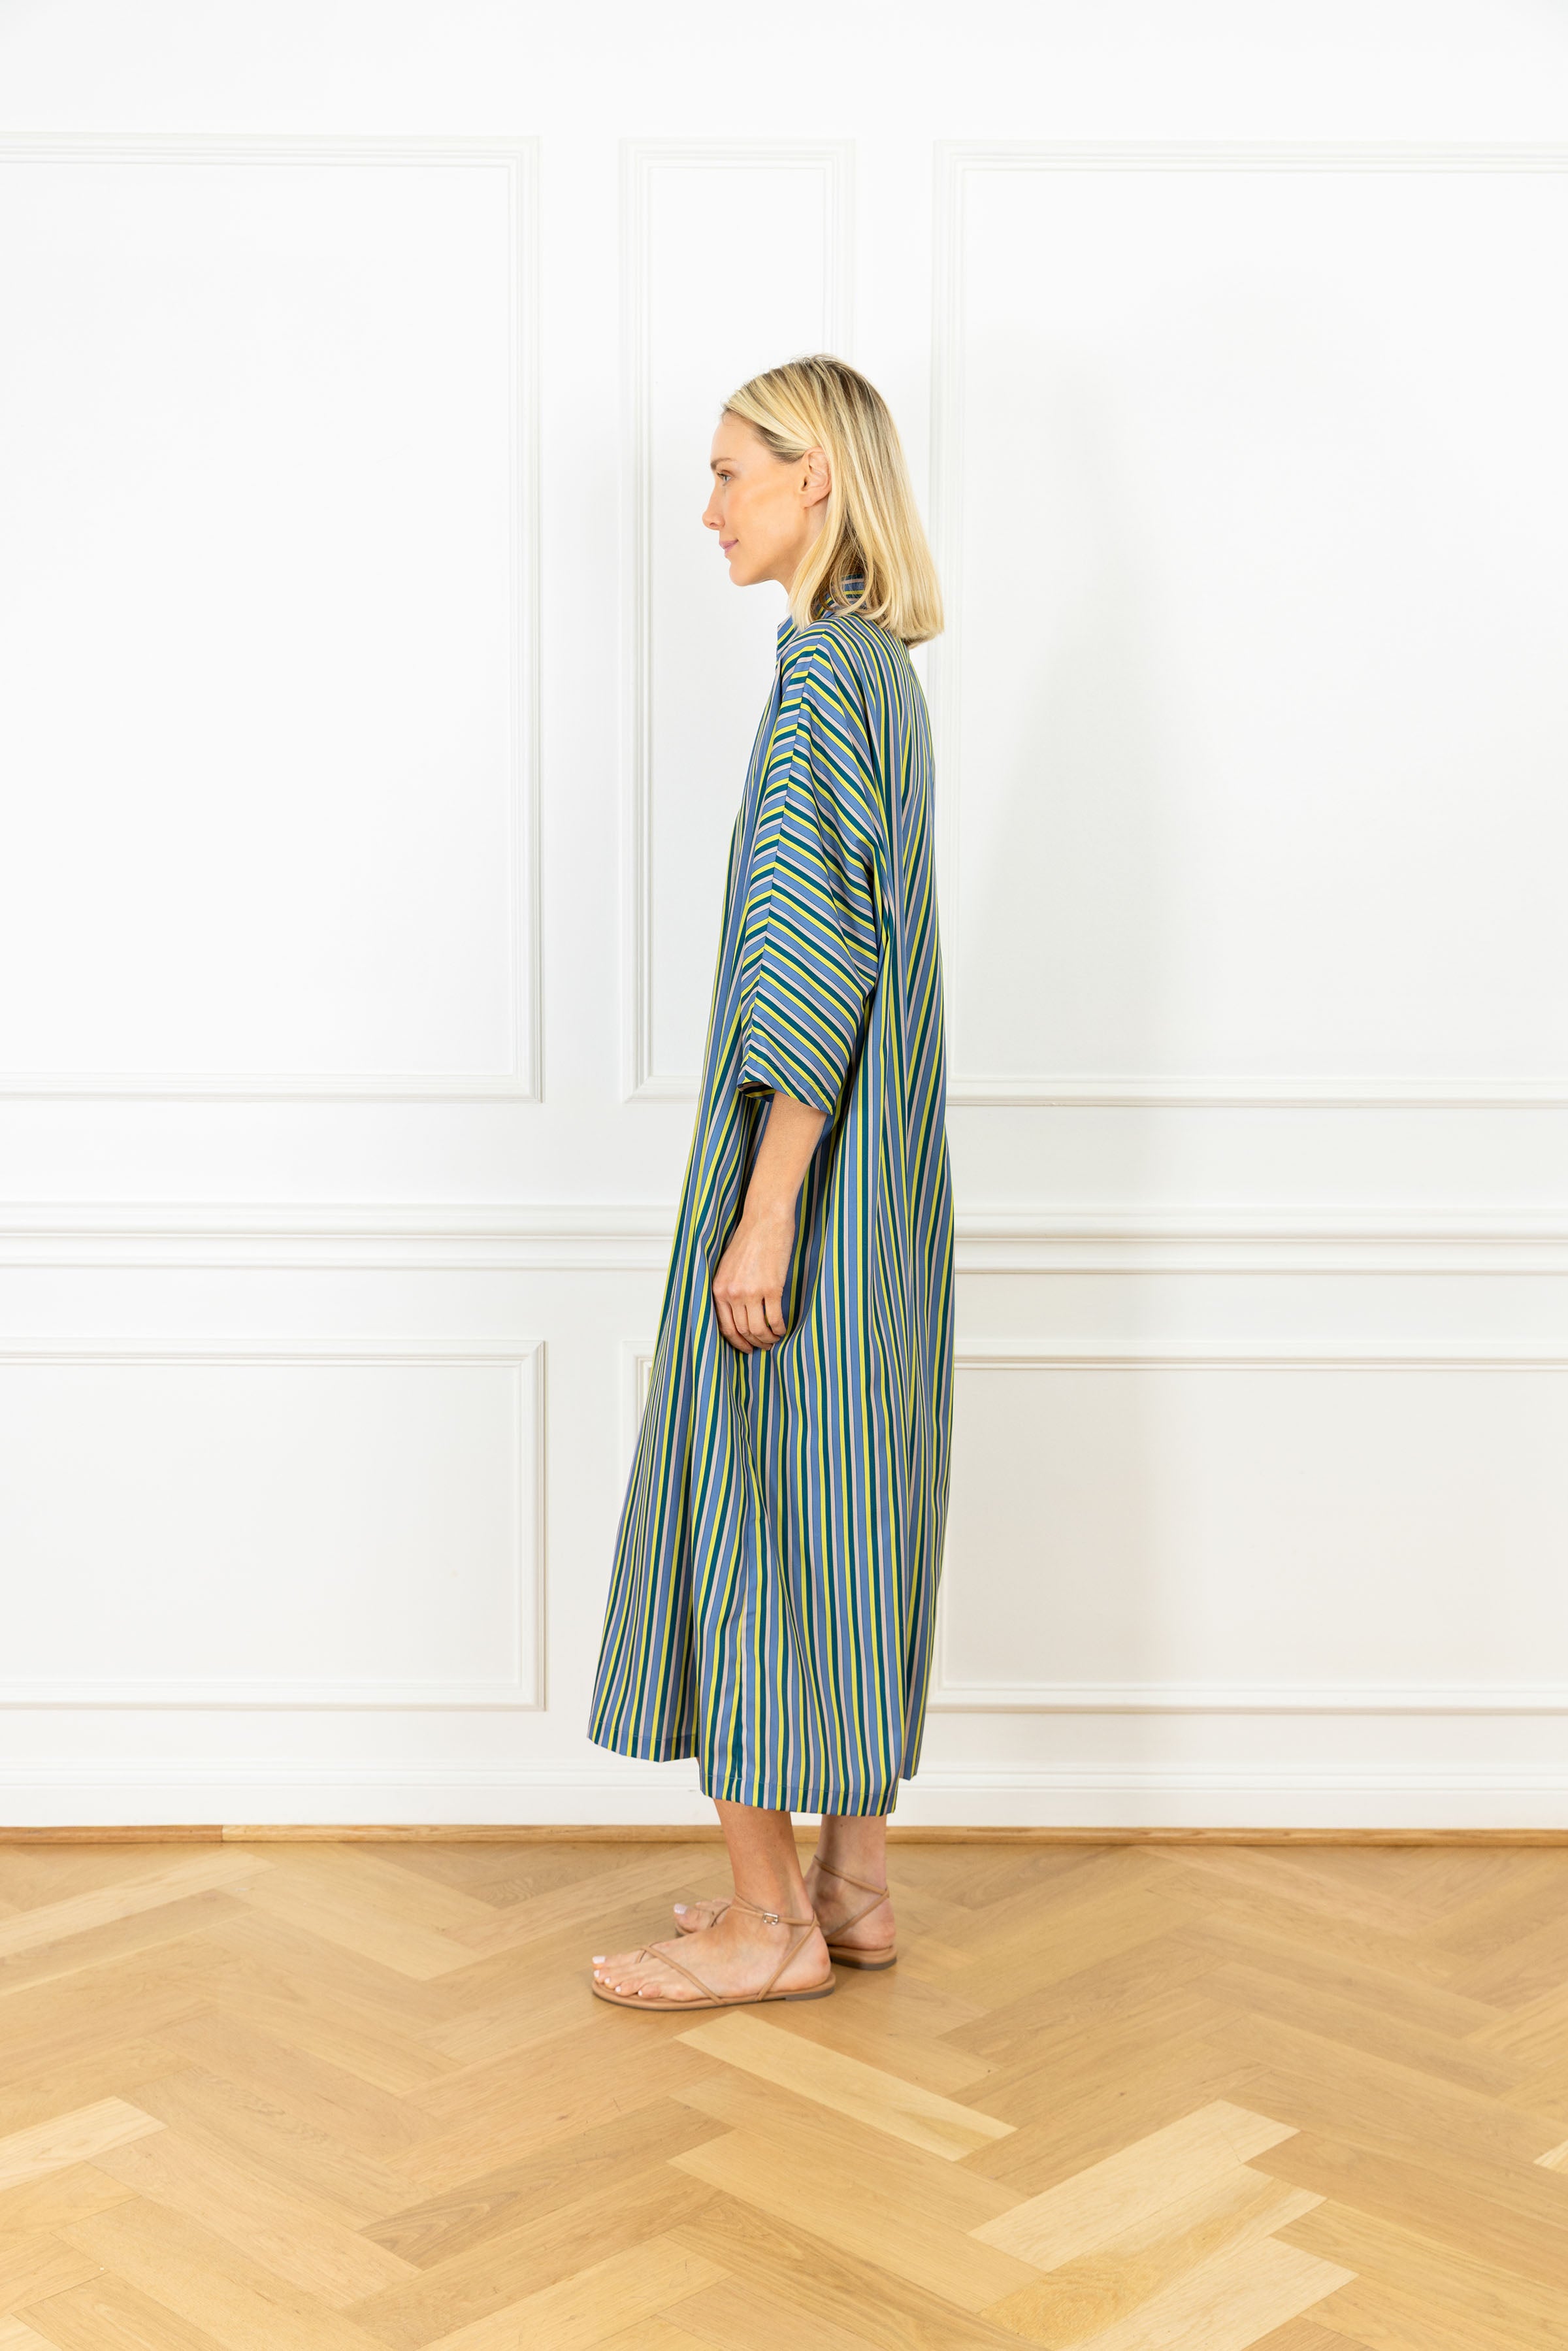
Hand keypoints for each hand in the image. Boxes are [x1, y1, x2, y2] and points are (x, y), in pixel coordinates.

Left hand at [711, 1202, 794, 1352]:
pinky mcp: (771, 1288)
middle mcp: (732, 1293)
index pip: (725, 1326)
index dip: (737, 1342)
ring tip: (775, 1339)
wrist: (765, 1220)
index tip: (746, 1348)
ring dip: (768, 1339)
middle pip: (743, 1331)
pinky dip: (780, 1328)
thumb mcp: (728, 1266)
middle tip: (764, 1347)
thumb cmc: (749, 1239)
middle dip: (754, 1343)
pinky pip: (775, 1318)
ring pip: (758, 1329)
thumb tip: (738, 1313)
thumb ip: (730, 1289)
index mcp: (719, 1288)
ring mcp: (751, 1291)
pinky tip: (783, 1329)